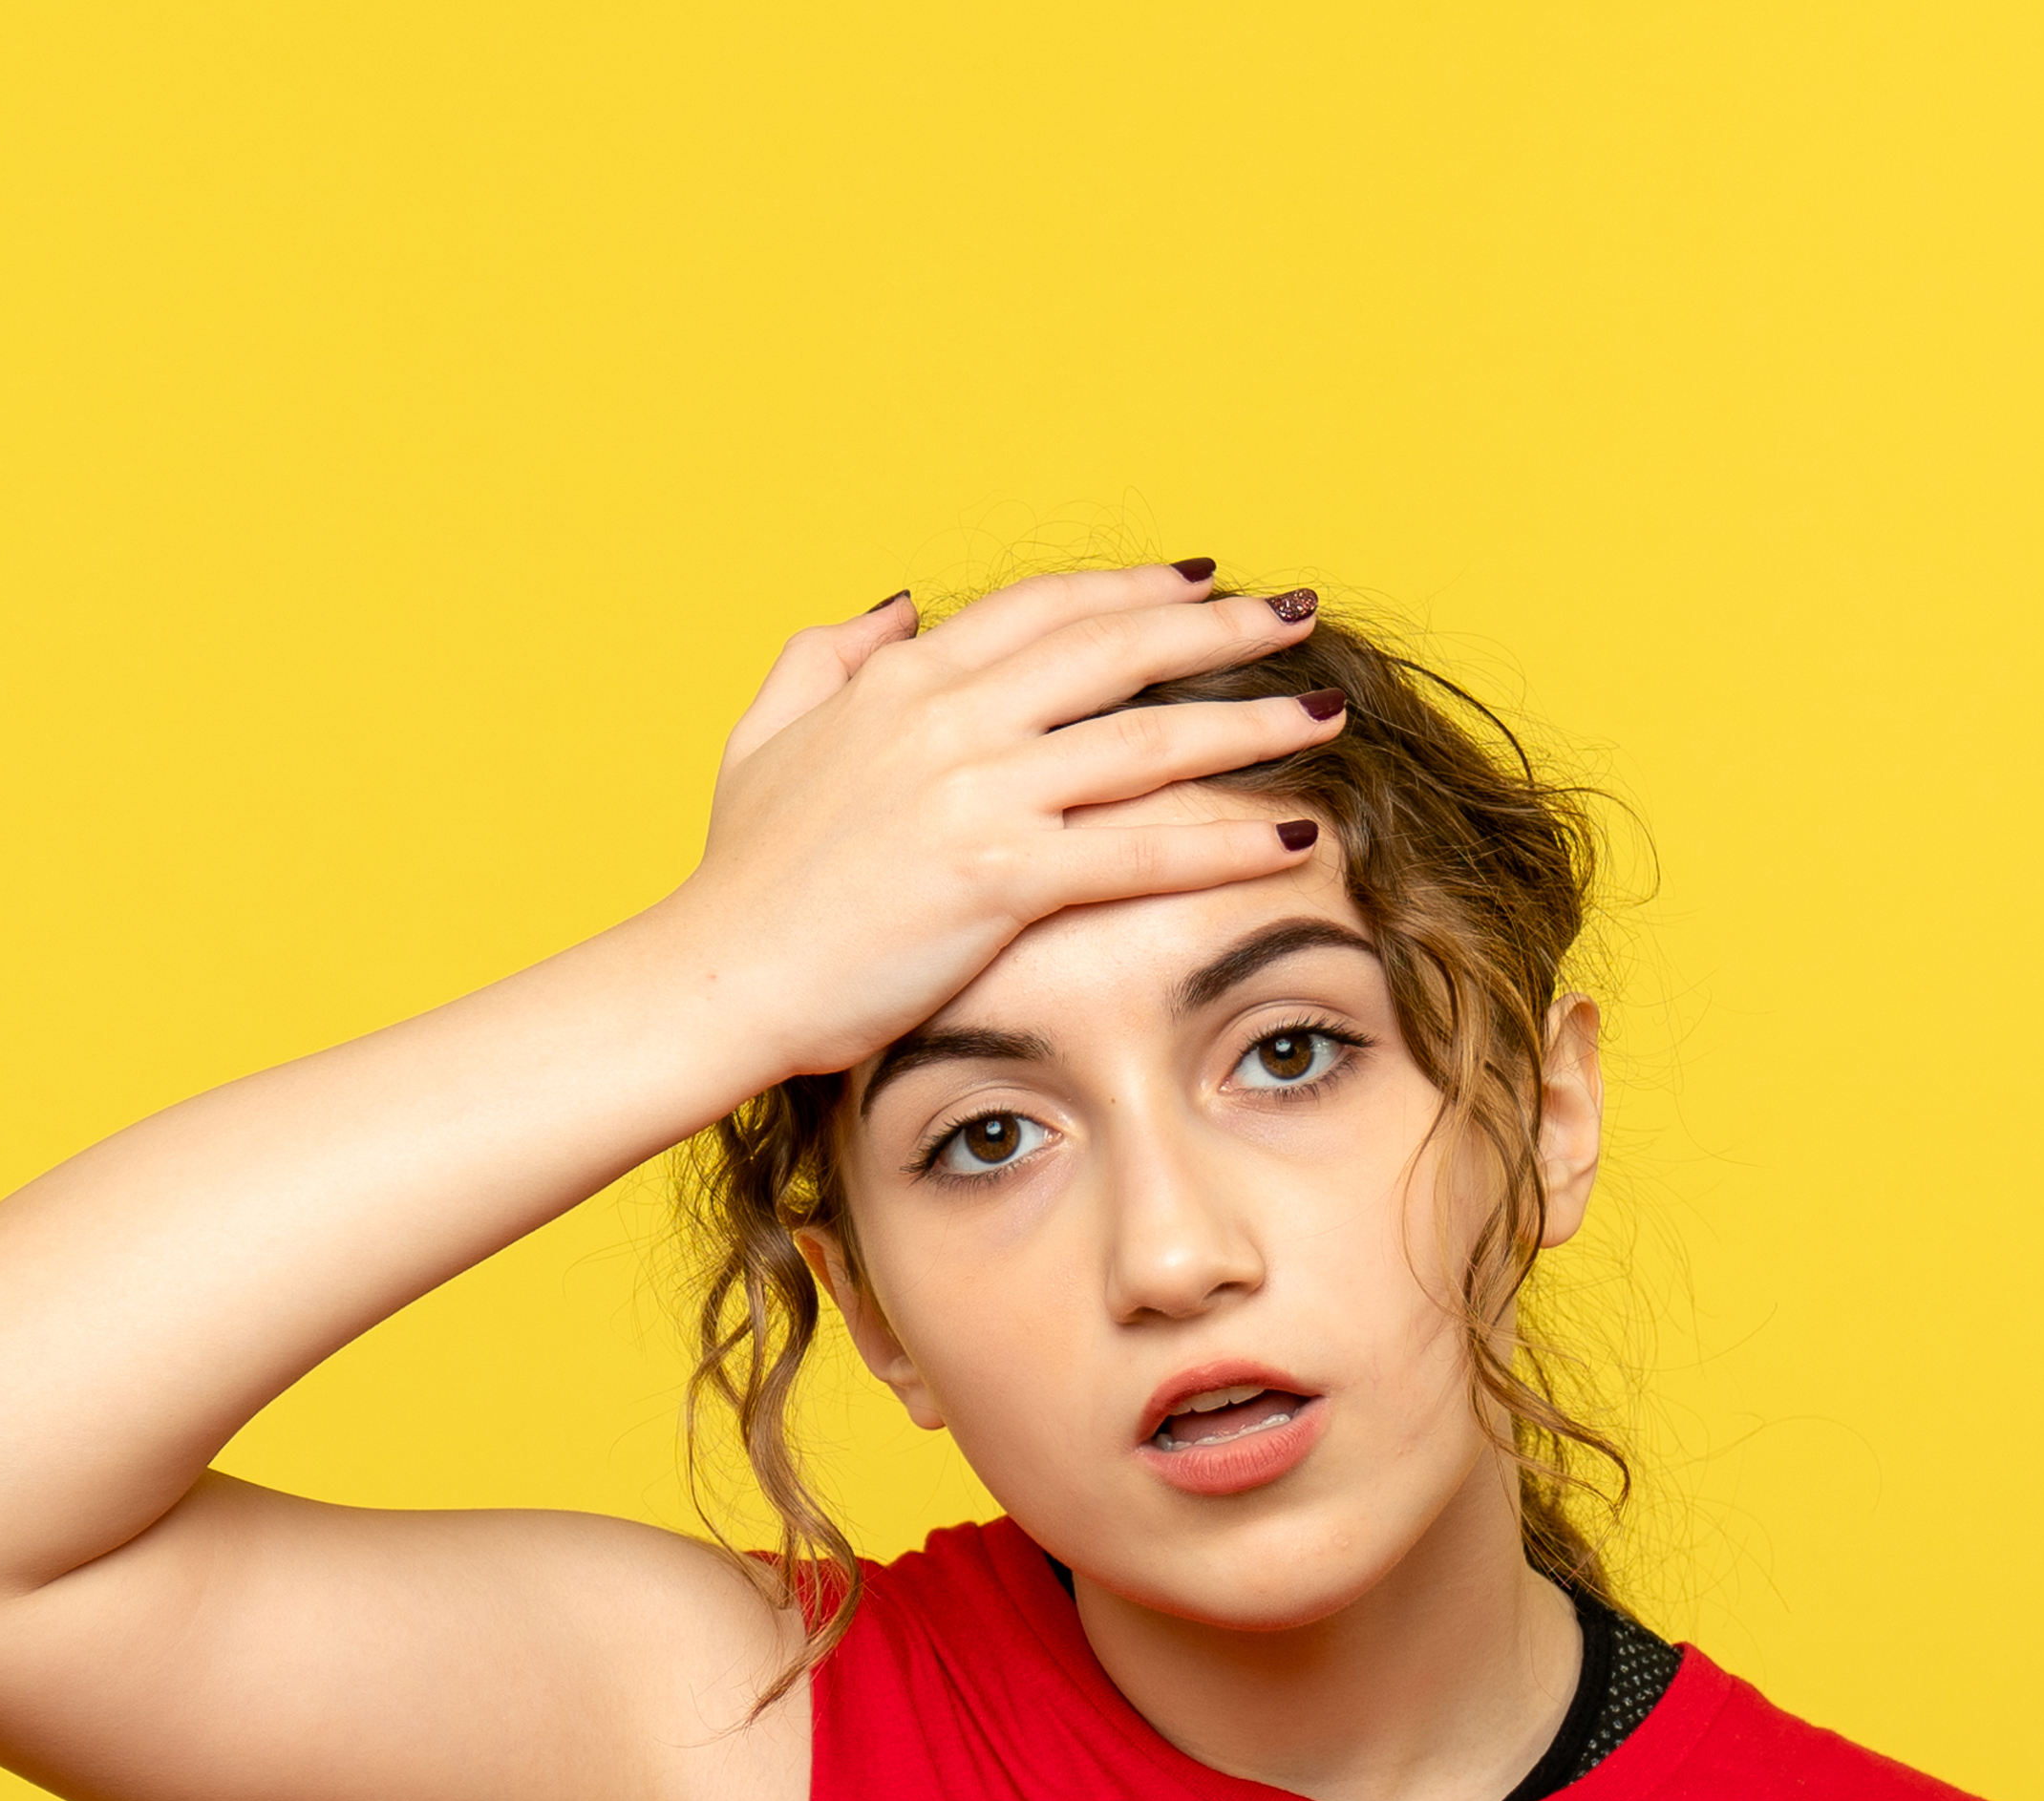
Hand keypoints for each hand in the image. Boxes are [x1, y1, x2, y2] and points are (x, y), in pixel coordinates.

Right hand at [646, 562, 1346, 1086]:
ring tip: (1327, 710)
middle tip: (1299, 613)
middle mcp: (951, 718)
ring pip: (1146, 738)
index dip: (1133, 588)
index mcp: (905, 681)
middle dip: (1221, 628)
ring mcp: (978, 795)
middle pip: (1116, 649)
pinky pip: (1139, 851)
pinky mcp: (1000, 878)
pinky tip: (1292, 836)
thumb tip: (899, 605)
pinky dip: (1223, 841)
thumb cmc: (743, 876)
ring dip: (1250, 720)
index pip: (1045, 608)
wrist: (716, 976)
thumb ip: (828, 655)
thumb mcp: (765, 734)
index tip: (1202, 582)